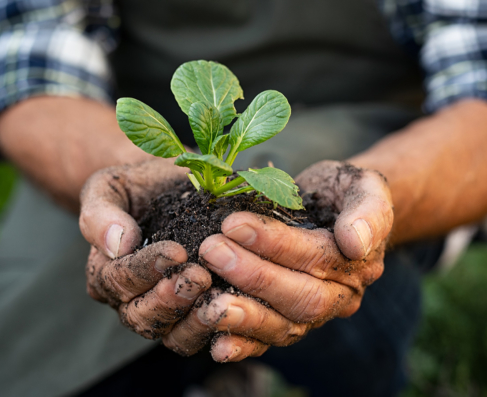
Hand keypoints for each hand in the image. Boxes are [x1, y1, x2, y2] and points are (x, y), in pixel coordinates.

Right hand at [79, 159, 212, 338]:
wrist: (169, 188)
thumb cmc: (137, 186)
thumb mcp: (109, 187)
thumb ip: (102, 213)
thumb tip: (119, 244)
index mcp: (104, 271)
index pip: (118, 280)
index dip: (146, 269)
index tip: (176, 252)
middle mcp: (128, 300)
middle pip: (141, 316)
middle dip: (170, 299)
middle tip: (199, 276)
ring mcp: (162, 314)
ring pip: (171, 335)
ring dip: (194, 321)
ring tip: (218, 299)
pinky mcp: (193, 319)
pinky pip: (201, 337)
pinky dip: (218, 330)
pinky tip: (237, 311)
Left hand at [162, 160, 392, 361]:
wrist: (332, 207)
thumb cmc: (341, 191)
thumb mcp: (363, 185)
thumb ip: (369, 209)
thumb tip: (356, 243)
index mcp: (359, 263)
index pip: (316, 257)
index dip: (273, 242)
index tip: (233, 223)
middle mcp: (340, 297)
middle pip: (300, 297)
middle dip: (253, 276)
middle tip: (212, 251)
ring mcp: (314, 315)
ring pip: (284, 326)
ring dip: (245, 316)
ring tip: (208, 303)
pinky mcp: (288, 323)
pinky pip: (268, 341)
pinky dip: (243, 346)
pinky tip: (217, 347)